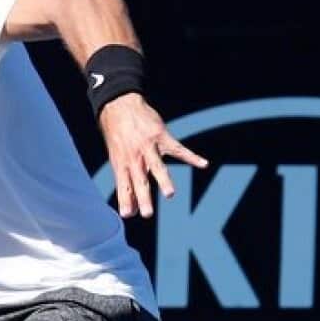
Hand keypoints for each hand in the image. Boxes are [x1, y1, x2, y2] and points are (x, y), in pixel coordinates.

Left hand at [98, 93, 207, 217]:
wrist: (120, 105)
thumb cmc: (117, 135)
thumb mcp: (116, 158)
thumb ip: (124, 182)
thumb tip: (128, 208)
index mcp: (122, 163)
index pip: (124, 185)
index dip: (125, 200)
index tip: (127, 215)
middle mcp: (135, 157)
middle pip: (140, 180)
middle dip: (143, 197)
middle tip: (147, 214)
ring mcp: (149, 146)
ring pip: (157, 166)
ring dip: (163, 180)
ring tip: (170, 195)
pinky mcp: (162, 137)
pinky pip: (179, 149)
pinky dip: (192, 157)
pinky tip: (204, 164)